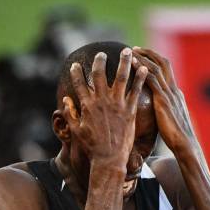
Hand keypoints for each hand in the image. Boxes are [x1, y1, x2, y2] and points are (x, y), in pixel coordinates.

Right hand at [63, 49, 147, 165]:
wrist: (109, 158)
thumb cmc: (91, 147)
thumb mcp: (76, 130)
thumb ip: (70, 113)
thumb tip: (66, 99)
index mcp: (87, 105)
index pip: (79, 83)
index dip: (77, 72)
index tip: (76, 64)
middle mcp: (101, 101)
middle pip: (100, 74)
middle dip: (100, 61)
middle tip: (102, 54)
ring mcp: (117, 105)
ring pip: (121, 77)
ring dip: (124, 62)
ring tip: (127, 51)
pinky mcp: (130, 110)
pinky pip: (136, 90)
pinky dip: (140, 78)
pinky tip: (143, 68)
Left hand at [131, 47, 195, 153]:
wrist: (185, 145)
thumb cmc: (177, 138)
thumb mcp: (171, 120)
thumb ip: (164, 112)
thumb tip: (157, 113)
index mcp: (176, 94)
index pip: (167, 71)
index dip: (155, 61)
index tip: (143, 56)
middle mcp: (174, 90)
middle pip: (163, 63)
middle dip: (149, 53)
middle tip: (135, 48)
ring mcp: (169, 94)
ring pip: (156, 68)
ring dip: (143, 58)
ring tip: (130, 52)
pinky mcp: (164, 100)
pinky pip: (152, 79)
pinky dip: (142, 69)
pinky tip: (132, 64)